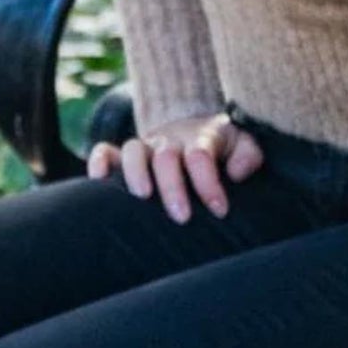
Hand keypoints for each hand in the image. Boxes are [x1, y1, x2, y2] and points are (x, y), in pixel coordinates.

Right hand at [85, 111, 263, 224]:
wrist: (194, 130)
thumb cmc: (222, 150)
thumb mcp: (242, 146)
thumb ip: (248, 156)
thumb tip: (236, 174)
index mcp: (200, 139)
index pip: (201, 156)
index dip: (209, 184)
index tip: (219, 210)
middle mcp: (170, 142)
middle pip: (166, 158)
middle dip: (174, 187)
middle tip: (182, 217)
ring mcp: (146, 148)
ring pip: (133, 151)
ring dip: (135, 173)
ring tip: (142, 197)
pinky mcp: (125, 155)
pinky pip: (105, 151)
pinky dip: (100, 162)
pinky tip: (99, 180)